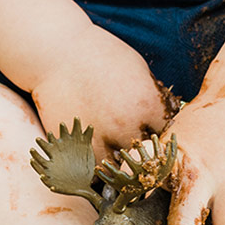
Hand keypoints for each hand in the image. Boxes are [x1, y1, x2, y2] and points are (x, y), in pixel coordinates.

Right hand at [29, 26, 168, 166]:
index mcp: (147, 105)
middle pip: (148, 157)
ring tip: (121, 160)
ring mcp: (100, 140)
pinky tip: (101, 159)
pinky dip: (100, 168)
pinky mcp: (76, 146)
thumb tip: (168, 113)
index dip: (163, 133)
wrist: (56, 53)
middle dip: (146, 153)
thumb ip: (153, 94)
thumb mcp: (138, 67)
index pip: (168, 134)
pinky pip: (94, 171)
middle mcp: (126, 127)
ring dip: (123, 167)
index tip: (156, 132)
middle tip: (142, 150)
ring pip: (122, 171)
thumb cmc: (100, 53)